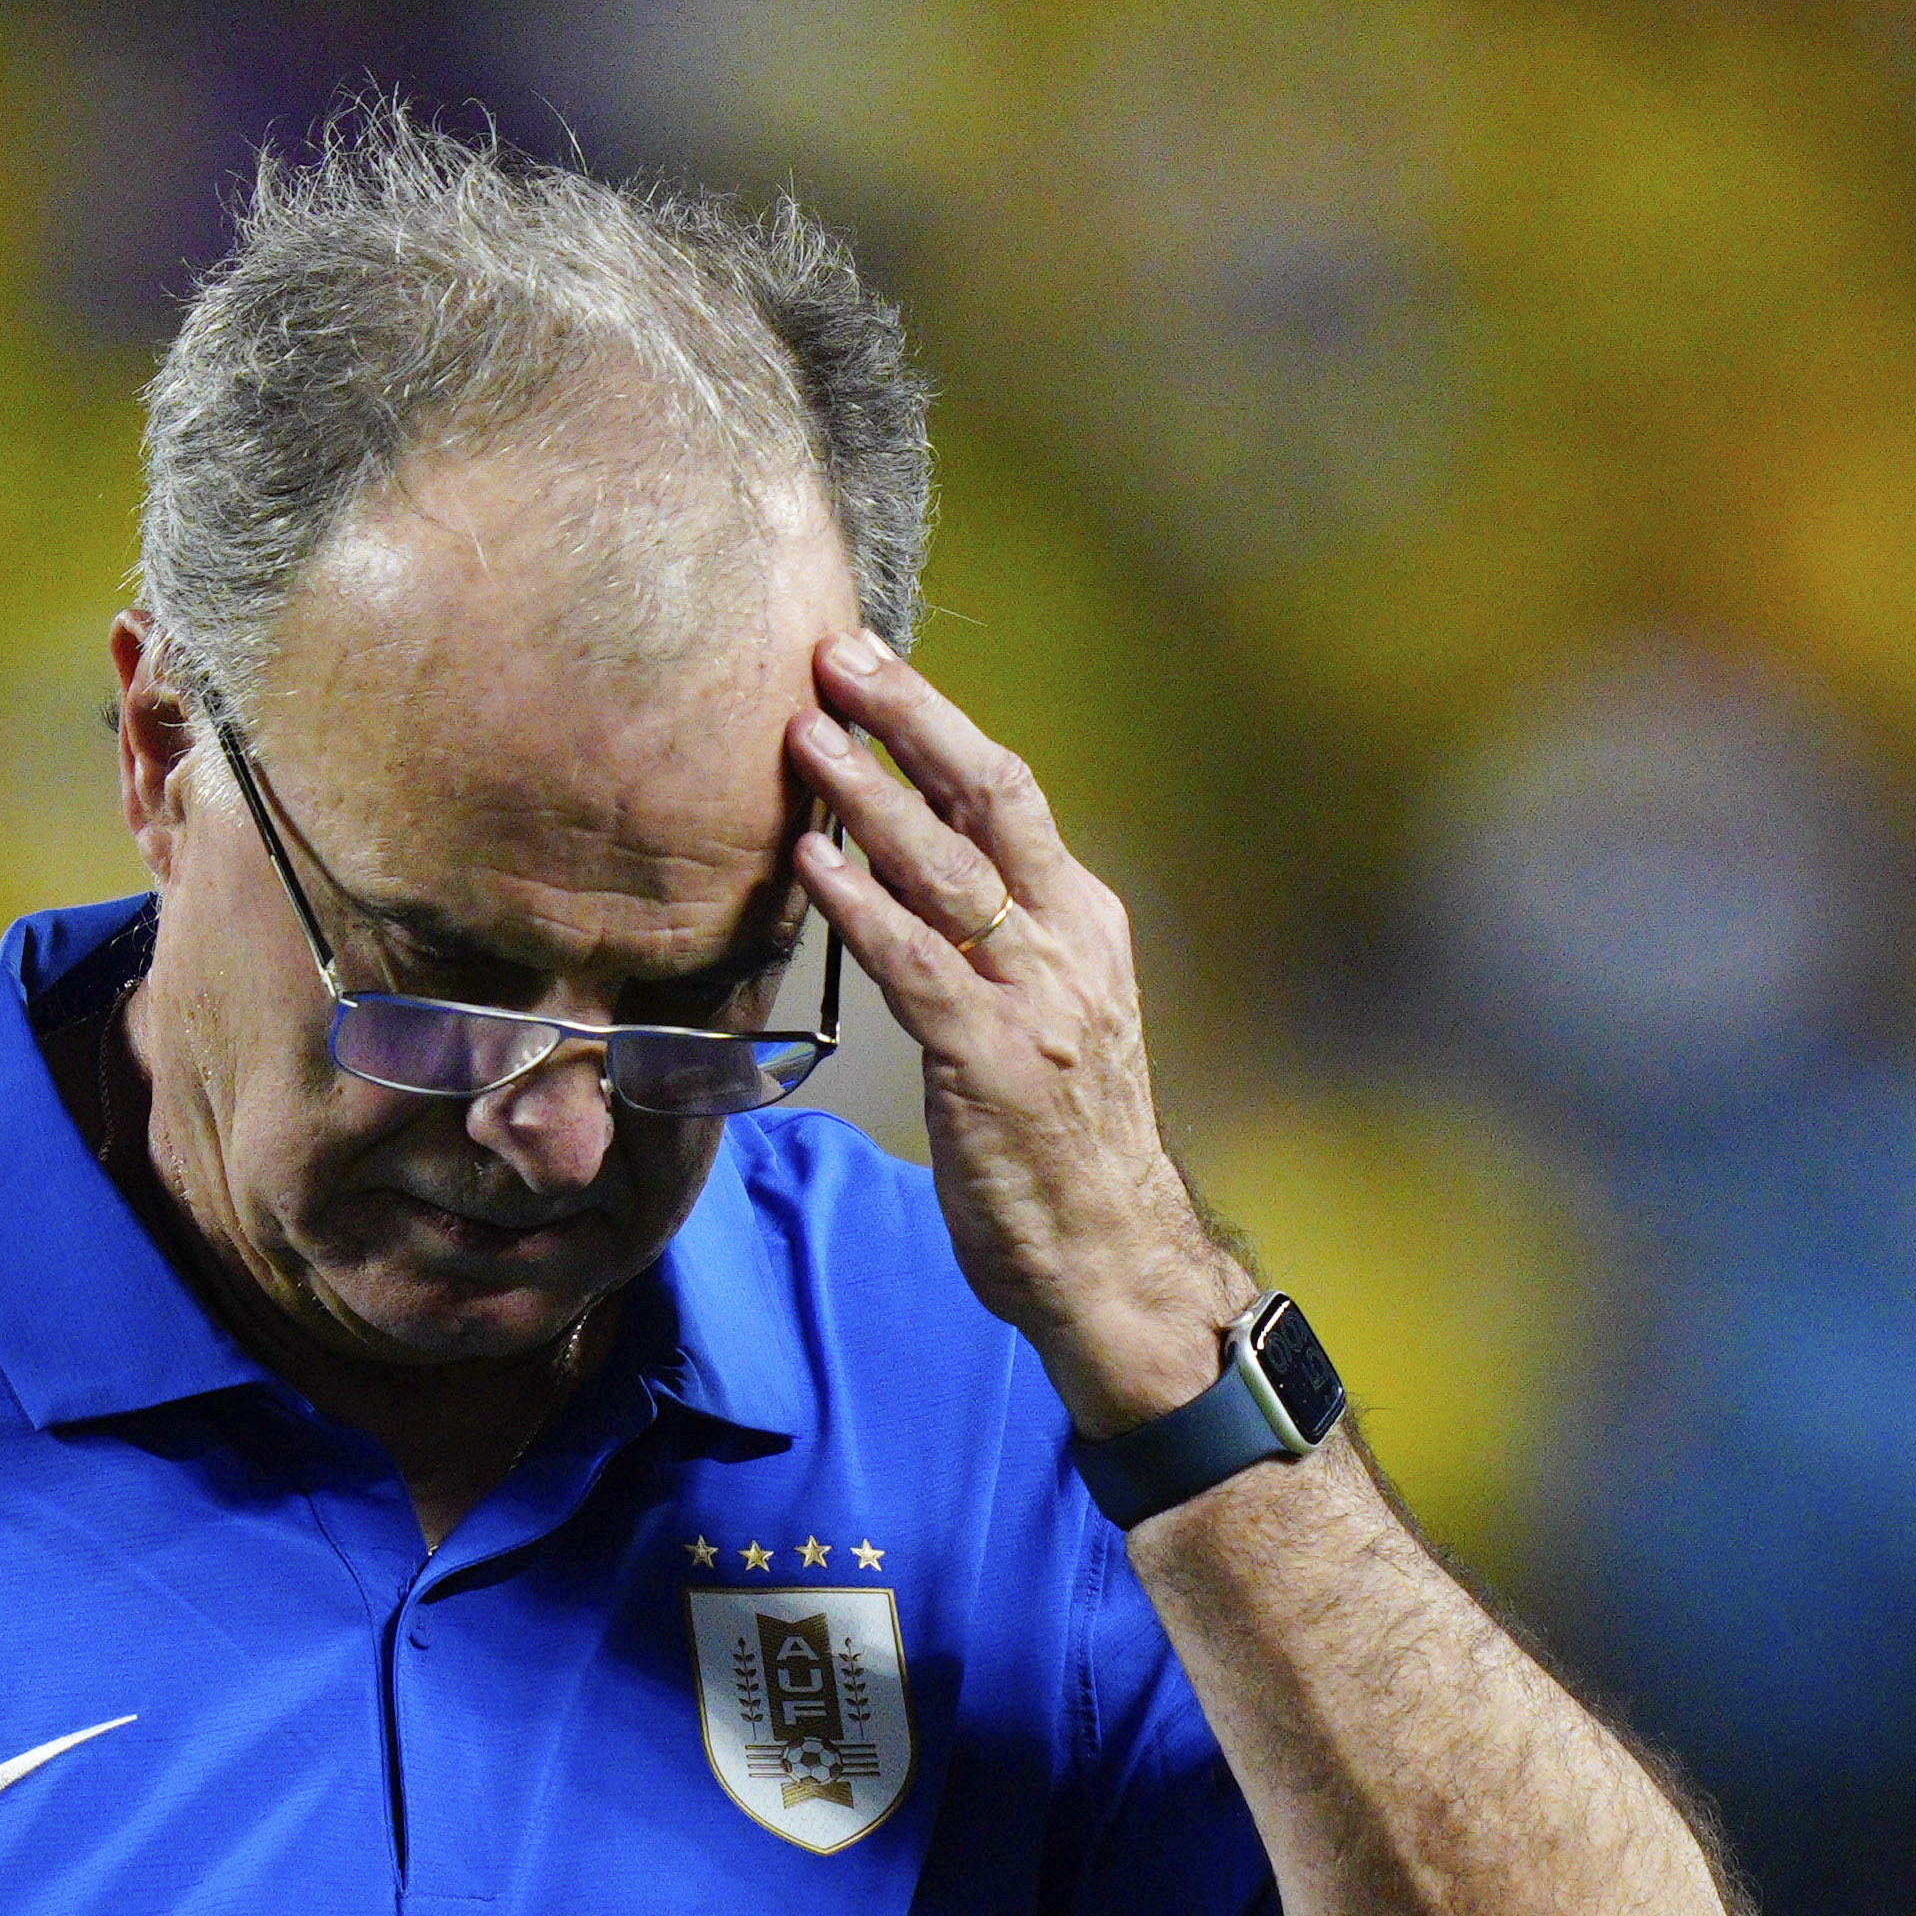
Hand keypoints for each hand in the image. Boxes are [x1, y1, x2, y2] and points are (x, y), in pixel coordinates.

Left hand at [789, 635, 1253, 1431]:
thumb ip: (991, 943)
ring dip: (870, 797)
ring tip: (804, 739)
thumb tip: (907, 870)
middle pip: (989, 797)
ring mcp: (1034, 1001)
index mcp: (1085, 924)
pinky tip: (812, 864)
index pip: (1010, 794)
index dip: (936, 721)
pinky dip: (862, 906)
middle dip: (909, 718)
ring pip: (949, 870)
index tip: (869, 666)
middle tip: (832, 658)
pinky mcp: (990, 1062)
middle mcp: (1068, 945)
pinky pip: (917, 964)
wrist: (1111, 1257)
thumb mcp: (1047, 1017)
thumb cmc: (1062, 1143)